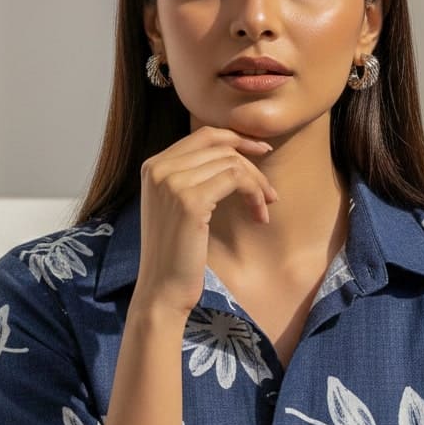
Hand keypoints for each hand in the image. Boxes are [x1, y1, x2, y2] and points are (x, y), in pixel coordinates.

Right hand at [132, 125, 277, 315]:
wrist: (162, 289)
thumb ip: (191, 176)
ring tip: (265, 208)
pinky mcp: (190, 200)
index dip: (237, 138)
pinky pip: (236, 179)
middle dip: (252, 166)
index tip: (261, 151)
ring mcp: (172, 182)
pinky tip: (259, 215)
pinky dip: (254, 194)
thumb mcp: (176, 205)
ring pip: (232, 163)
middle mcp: (159, 168)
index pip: (203, 135)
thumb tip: (232, 155)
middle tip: (270, 192)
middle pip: (220, 147)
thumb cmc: (175, 253)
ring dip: (257, 184)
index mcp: (153, 166)